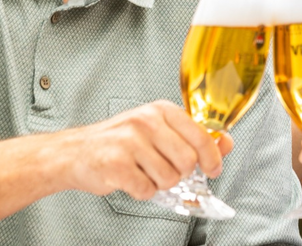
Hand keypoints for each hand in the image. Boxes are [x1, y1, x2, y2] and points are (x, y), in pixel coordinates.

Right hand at [59, 100, 232, 200]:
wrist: (75, 152)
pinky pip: (146, 190)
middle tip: (163, 168)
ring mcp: (130, 142)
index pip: (201, 136)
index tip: (213, 169)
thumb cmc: (120, 141)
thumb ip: (193, 136)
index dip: (212, 158)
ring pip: (168, 178)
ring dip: (158, 183)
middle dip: (179, 173)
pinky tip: (130, 179)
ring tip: (142, 171)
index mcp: (160, 110)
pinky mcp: (116, 164)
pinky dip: (141, 191)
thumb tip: (226, 143)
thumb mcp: (159, 129)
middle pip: (187, 162)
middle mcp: (146, 121)